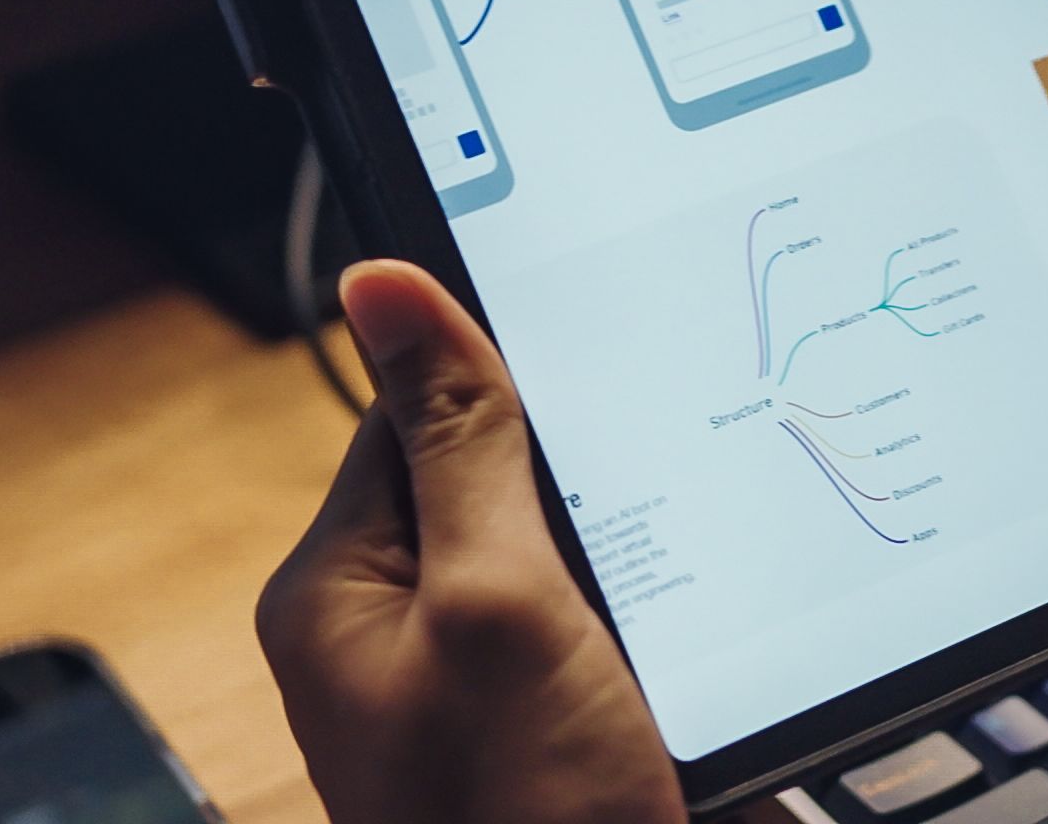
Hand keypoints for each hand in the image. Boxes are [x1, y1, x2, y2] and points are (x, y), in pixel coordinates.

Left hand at [258, 261, 684, 823]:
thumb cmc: (524, 823)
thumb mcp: (497, 606)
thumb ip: (460, 440)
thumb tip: (380, 279)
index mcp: (339, 594)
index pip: (411, 417)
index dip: (507, 390)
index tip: (600, 370)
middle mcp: (398, 639)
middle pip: (503, 481)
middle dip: (592, 481)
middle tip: (660, 498)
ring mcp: (483, 694)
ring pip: (577, 554)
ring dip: (644, 558)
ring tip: (680, 599)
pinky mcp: (564, 731)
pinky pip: (619, 631)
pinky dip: (671, 626)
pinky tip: (708, 642)